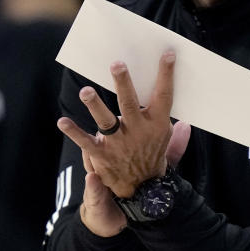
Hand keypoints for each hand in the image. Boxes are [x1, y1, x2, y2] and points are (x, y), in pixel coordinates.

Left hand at [59, 52, 182, 224]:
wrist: (143, 196)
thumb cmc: (153, 163)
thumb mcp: (167, 148)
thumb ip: (177, 136)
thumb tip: (187, 123)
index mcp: (156, 125)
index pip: (164, 96)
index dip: (166, 75)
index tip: (167, 54)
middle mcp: (137, 131)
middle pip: (129, 103)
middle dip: (123, 83)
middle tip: (117, 64)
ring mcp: (119, 143)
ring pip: (106, 120)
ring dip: (95, 105)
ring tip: (86, 91)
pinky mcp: (102, 154)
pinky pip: (86, 142)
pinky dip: (74, 132)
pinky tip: (62, 121)